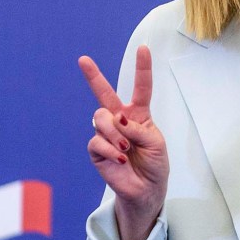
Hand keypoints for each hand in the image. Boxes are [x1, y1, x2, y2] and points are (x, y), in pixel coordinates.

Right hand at [80, 46, 168, 239]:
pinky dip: (110, 149)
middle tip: (83, 60)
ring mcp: (106, 134)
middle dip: (93, 76)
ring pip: (101, 118)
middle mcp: (120, 120)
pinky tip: (120, 158)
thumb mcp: (156, 144)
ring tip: (126, 149)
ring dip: (114, 133)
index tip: (143, 48)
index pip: (141, 88)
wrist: (145, 190)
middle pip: (104, 94)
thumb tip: (117, 119)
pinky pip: (97, 141)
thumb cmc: (155, 165)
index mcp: (139, 114)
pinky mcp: (97, 150)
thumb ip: (139, 129)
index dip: (142, 68)